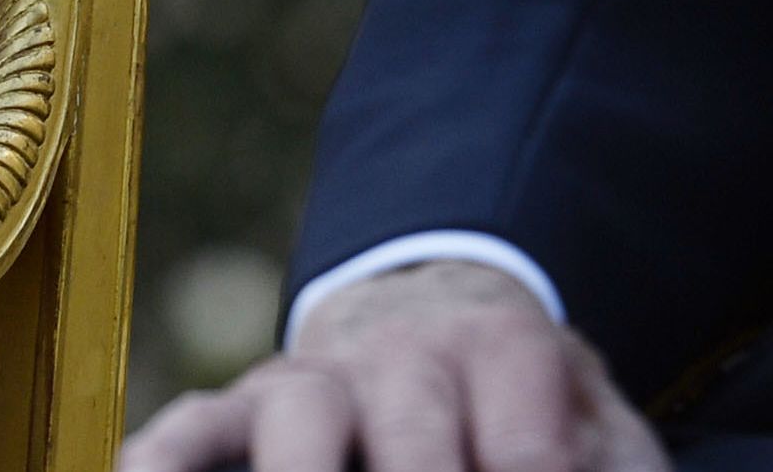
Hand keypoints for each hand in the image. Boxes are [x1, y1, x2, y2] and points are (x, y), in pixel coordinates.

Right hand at [120, 264, 671, 471]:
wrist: (436, 315)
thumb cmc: (527, 412)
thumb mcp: (597, 431)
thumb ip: (611, 464)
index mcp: (505, 351)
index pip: (530, 447)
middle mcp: (402, 356)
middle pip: (414, 428)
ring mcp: (311, 379)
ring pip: (298, 411)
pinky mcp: (235, 412)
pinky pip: (184, 430)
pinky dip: (161, 462)